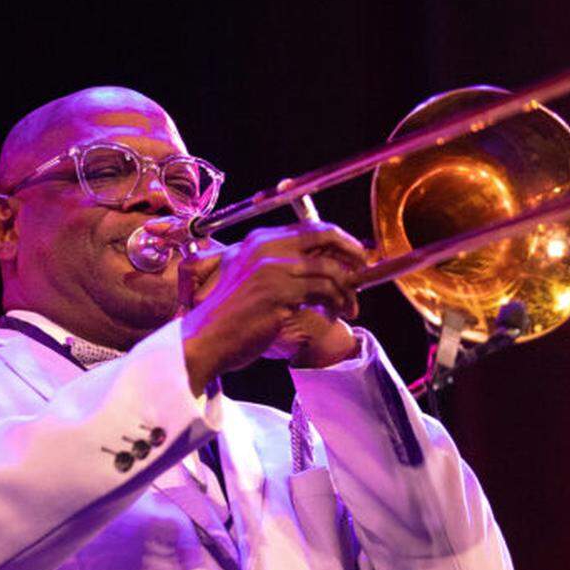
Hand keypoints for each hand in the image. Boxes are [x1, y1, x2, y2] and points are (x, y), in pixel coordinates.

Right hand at [175, 222, 366, 392]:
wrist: (205, 340)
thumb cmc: (228, 319)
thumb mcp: (250, 282)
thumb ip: (277, 269)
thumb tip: (318, 271)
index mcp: (258, 240)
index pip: (310, 228)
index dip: (339, 239)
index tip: (354, 255)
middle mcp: (265, 246)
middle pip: (324, 236)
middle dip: (352, 252)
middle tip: (364, 270)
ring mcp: (272, 267)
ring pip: (329, 268)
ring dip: (346, 289)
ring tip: (351, 306)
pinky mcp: (278, 291)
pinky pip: (323, 291)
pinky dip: (337, 303)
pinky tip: (338, 314)